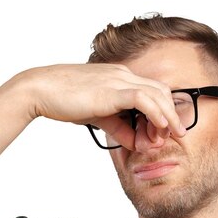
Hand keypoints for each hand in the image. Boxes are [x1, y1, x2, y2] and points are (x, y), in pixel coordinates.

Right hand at [14, 63, 185, 149]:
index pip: (151, 90)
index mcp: (118, 77)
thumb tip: (135, 142)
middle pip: (160, 90)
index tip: (165, 131)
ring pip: (157, 93)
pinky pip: (143, 99)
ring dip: (168, 115)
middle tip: (177, 134)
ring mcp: (118, 80)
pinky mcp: (111, 90)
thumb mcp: (97, 116)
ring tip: (173, 134)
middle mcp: (122, 74)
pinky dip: (156, 113)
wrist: (40, 89)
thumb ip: (118, 127)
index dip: (163, 110)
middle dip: (172, 113)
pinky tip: (160, 127)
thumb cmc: (63, 100)